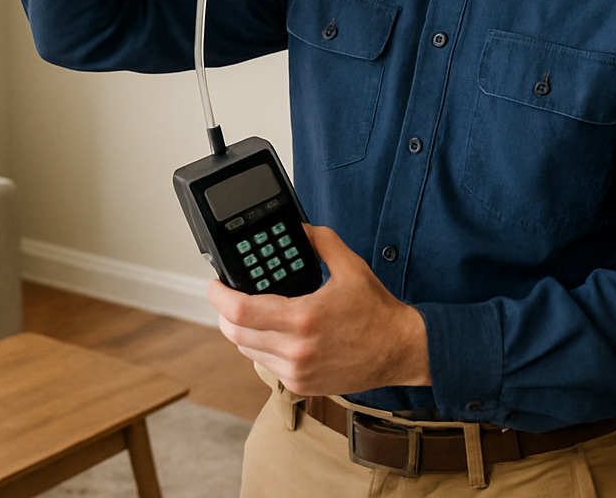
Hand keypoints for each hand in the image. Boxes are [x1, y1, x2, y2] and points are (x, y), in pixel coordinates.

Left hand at [207, 224, 430, 396]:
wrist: (400, 350)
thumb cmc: (377, 312)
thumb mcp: (350, 266)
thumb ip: (319, 241)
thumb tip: (297, 228)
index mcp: (303, 319)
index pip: (241, 311)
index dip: (219, 296)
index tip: (215, 283)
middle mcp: (296, 350)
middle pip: (235, 334)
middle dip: (224, 312)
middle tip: (228, 295)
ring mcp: (297, 372)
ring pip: (247, 350)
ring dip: (241, 330)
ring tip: (251, 311)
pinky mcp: (302, 385)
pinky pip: (265, 364)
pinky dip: (261, 347)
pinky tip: (273, 332)